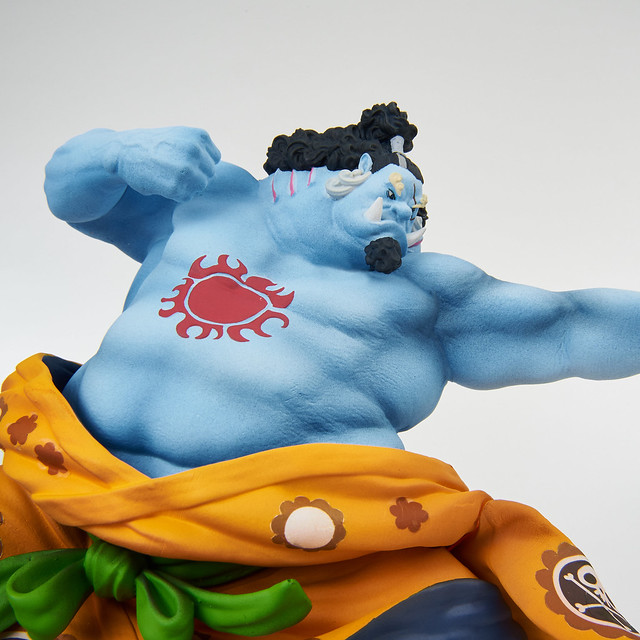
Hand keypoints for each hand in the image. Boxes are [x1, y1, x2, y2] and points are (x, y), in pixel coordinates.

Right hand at [102, 127, 220, 201]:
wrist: (124, 151)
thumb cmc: (153, 146)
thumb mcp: (180, 137)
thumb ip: (199, 149)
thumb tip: (213, 173)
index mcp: (200, 136)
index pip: (214, 159)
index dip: (199, 164)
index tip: (181, 161)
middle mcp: (196, 150)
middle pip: (209, 175)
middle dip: (195, 176)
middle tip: (173, 171)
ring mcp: (187, 168)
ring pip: (200, 187)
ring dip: (187, 187)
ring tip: (168, 177)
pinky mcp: (177, 186)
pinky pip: (187, 197)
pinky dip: (177, 195)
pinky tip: (163, 184)